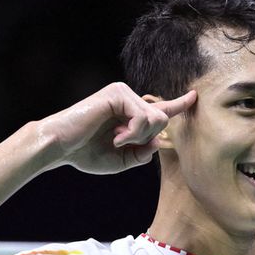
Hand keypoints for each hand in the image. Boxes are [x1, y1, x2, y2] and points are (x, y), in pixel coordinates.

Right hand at [41, 82, 196, 174]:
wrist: (60, 146)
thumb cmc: (85, 153)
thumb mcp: (121, 160)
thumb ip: (142, 154)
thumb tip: (159, 142)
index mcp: (129, 113)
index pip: (159, 109)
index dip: (178, 104)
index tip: (194, 96)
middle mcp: (128, 98)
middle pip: (162, 118)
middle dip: (146, 139)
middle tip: (121, 143)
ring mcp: (123, 93)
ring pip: (156, 118)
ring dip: (138, 137)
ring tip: (116, 139)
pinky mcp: (117, 93)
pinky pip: (143, 117)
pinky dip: (132, 133)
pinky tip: (115, 136)